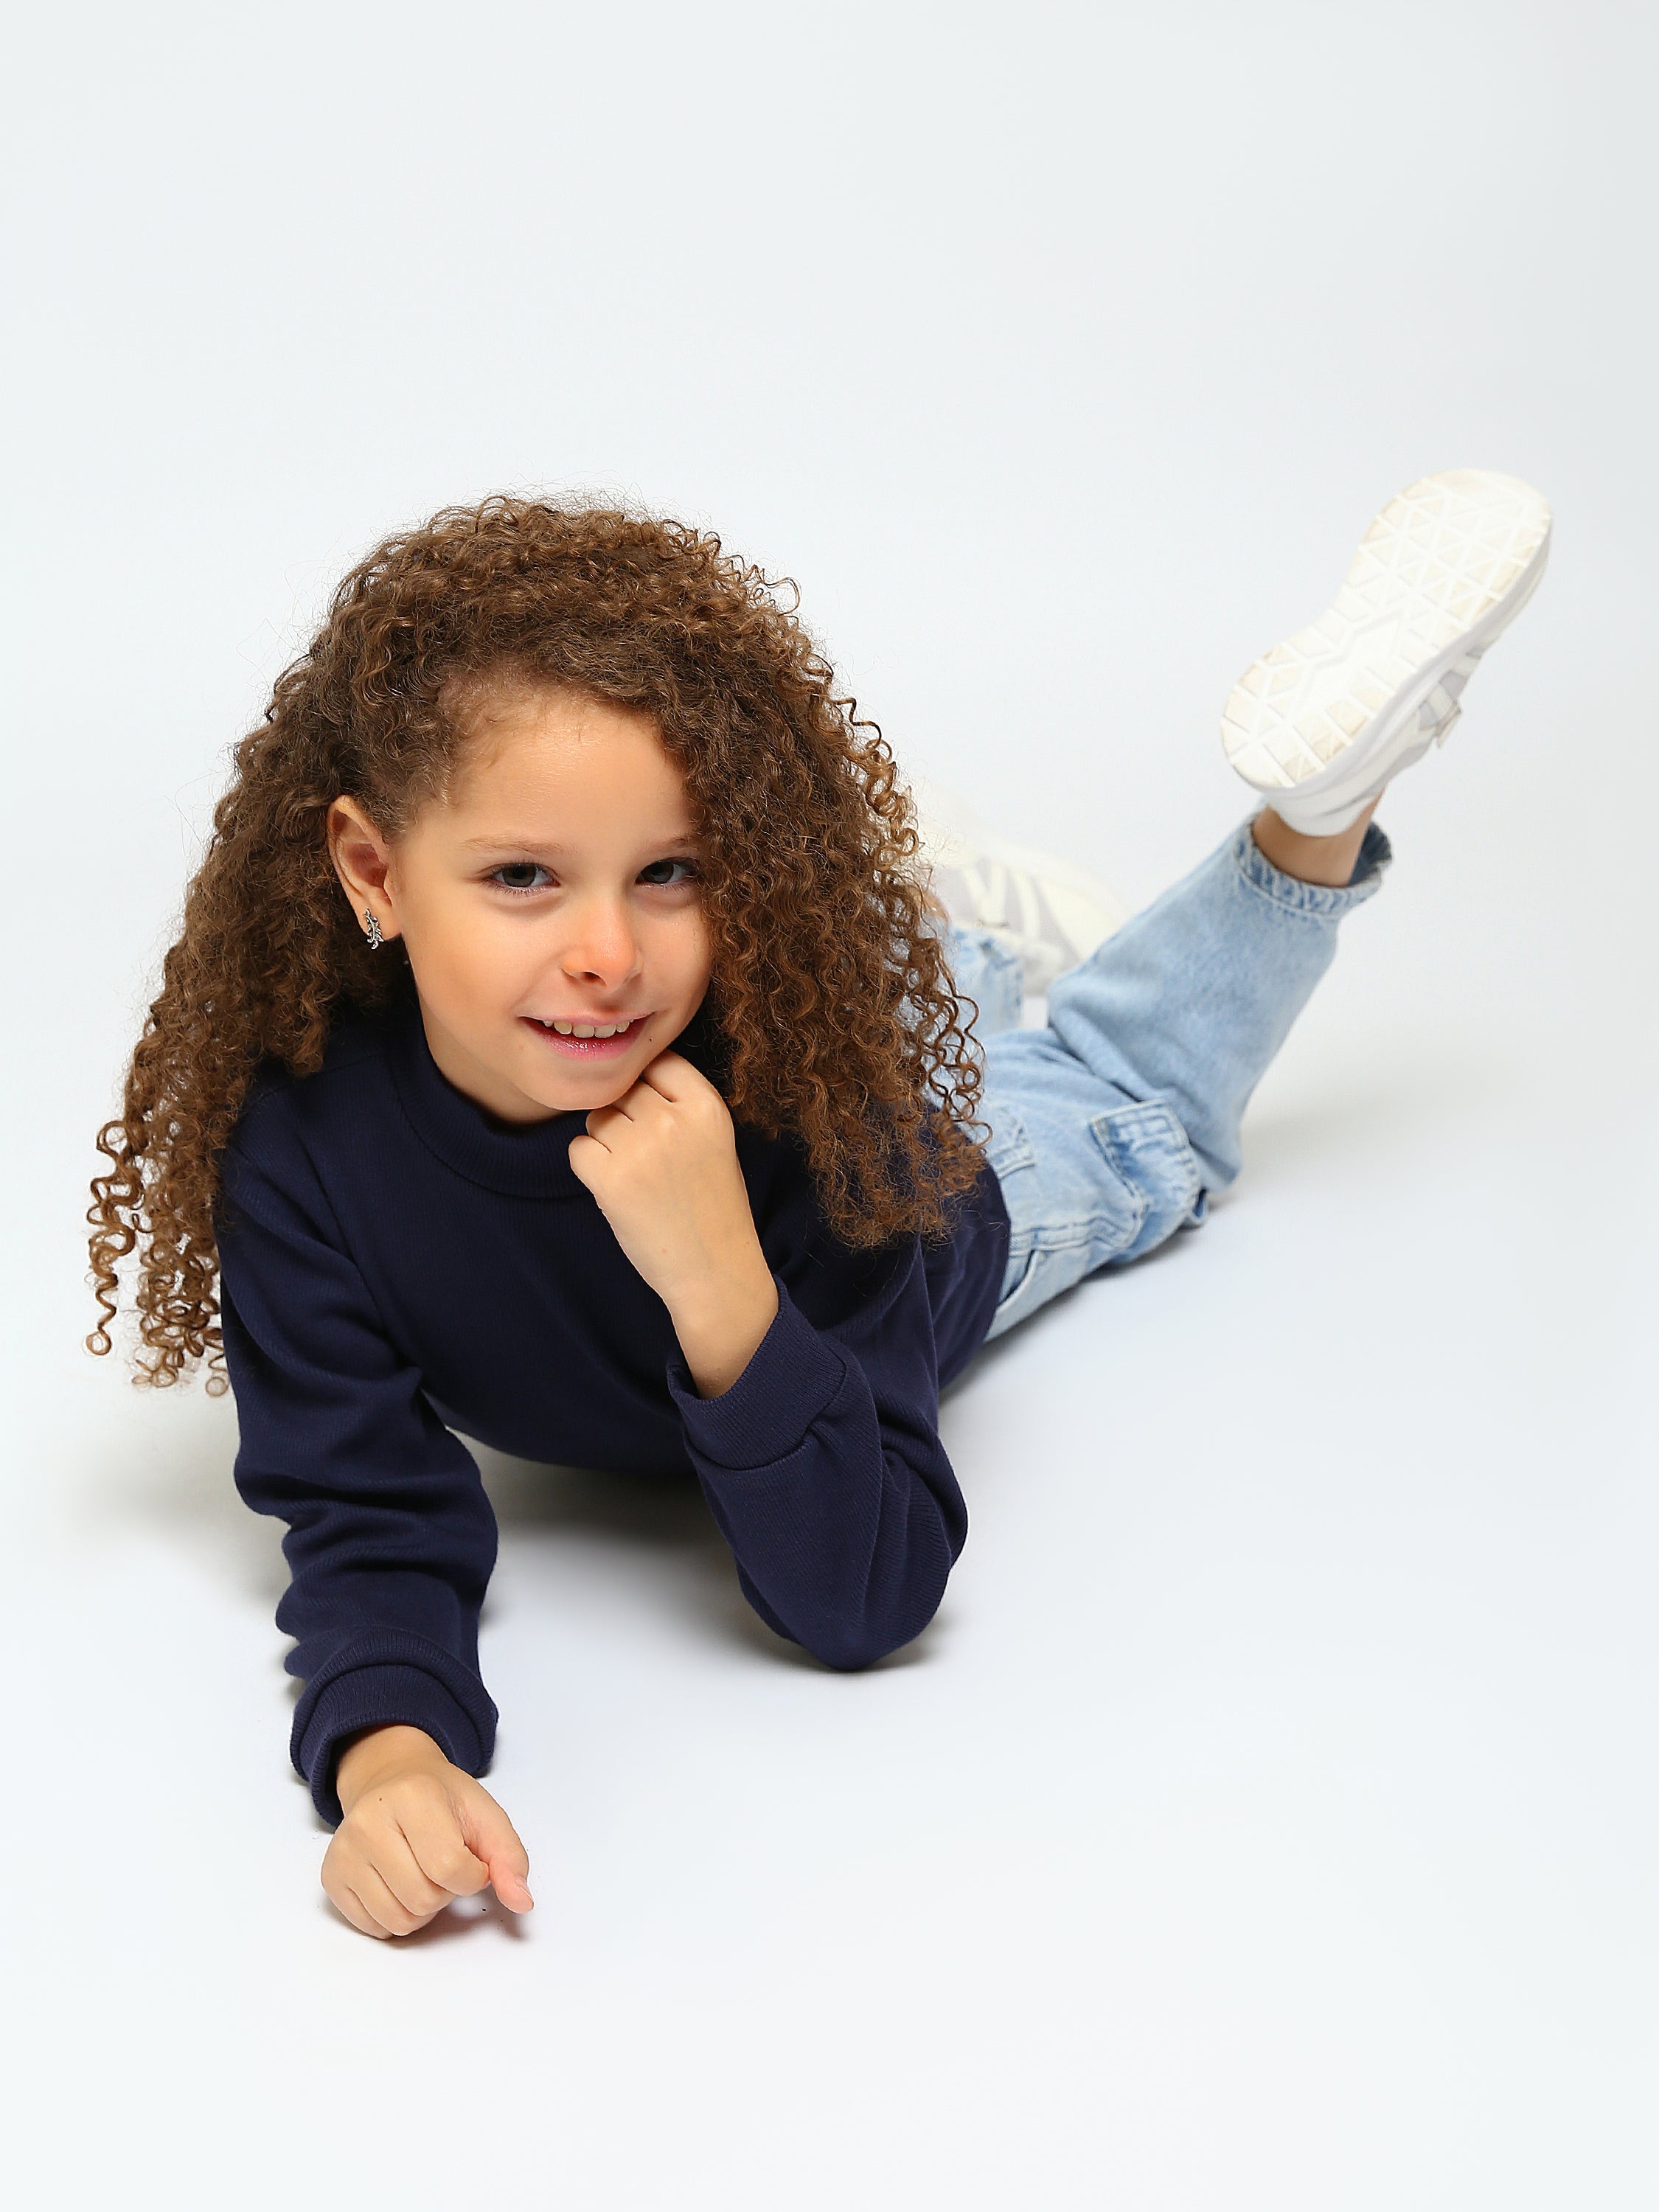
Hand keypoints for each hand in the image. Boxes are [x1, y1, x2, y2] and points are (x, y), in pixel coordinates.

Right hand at [322, 1724, 532, 1939]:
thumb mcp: (486, 1815)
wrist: (392, 1781)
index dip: (473, 1875)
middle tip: (441, 1862)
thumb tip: (523, 1903)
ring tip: (420, 1872)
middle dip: (445, 1891)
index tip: (471, 1859)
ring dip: (422, 1908)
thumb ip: (510, 1858)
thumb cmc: (442, 1800)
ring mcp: (344, 1851)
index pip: (450, 1867)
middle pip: (423, 1899)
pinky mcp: (331, 1876)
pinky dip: (395, 1916)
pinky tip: (397, 1882)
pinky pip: (374, 1927)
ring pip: (398, 1920)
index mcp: (413, 1796)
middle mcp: (369, 1821)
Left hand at [568, 1050, 778, 1396]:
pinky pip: (578, 1149)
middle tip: (644, 1154)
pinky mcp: (610, 1180)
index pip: (658, 1061)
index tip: (653, 1114)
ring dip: (605, 1140)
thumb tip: (625, 1072)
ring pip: (597, 1117)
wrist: (715, 1271)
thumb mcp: (714, 1139)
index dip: (648, 1085)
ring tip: (635, 1174)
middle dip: (625, 1114)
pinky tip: (617, 1189)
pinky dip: (589, 1167)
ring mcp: (640, 1149)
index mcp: (707, 1106)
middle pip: (623, 1087)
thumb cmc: (713, 1205)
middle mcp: (673, 1120)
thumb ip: (678, 1103)